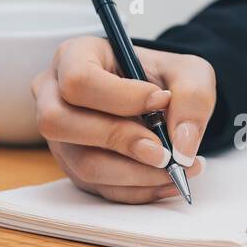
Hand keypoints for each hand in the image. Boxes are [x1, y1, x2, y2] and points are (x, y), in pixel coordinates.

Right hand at [32, 36, 216, 202]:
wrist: (160, 101)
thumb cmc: (164, 79)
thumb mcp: (189, 72)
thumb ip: (192, 98)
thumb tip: (181, 146)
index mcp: (74, 57)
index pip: (79, 79)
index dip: (120, 97)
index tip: (161, 102)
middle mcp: (54, 96)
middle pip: (62, 123)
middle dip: (121, 141)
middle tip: (165, 150)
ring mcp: (60, 137)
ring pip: (83, 164)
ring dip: (136, 173)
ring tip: (177, 168)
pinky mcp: (75, 168)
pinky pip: (101, 188)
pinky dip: (139, 190)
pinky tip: (168, 180)